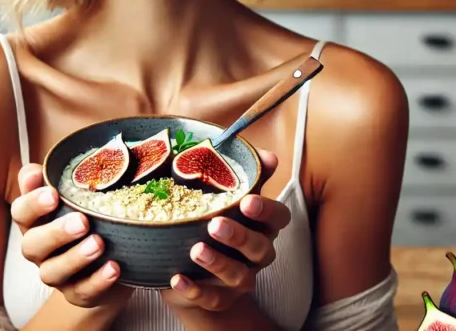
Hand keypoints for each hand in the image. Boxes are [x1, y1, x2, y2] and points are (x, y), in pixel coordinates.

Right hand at [10, 163, 133, 308]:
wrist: (112, 258)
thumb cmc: (88, 217)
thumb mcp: (73, 195)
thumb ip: (55, 178)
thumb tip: (36, 169)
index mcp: (34, 222)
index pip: (21, 213)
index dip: (32, 204)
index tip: (52, 193)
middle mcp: (39, 250)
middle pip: (32, 245)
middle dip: (55, 233)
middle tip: (82, 222)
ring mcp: (57, 275)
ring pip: (53, 272)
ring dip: (75, 258)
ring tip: (99, 243)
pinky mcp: (77, 294)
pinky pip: (82, 292)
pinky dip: (97, 281)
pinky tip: (114, 267)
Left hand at [160, 149, 291, 311]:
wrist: (193, 270)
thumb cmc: (211, 222)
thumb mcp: (225, 196)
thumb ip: (244, 174)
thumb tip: (268, 155)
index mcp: (261, 226)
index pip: (278, 218)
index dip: (266, 211)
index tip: (246, 201)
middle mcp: (257, 254)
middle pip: (260, 248)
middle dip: (240, 236)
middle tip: (214, 224)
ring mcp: (239, 279)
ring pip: (239, 276)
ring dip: (218, 263)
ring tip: (195, 250)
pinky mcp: (219, 299)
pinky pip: (211, 299)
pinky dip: (195, 290)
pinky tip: (177, 278)